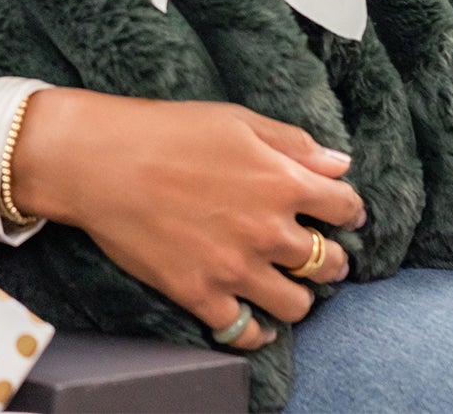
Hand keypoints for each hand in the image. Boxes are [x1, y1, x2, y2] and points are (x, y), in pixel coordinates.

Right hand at [9, 90, 365, 351]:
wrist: (103, 161)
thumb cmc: (169, 130)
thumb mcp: (239, 120)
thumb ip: (294, 144)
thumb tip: (339, 164)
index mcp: (282, 181)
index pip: (345, 206)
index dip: (348, 209)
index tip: (342, 213)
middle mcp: (268, 231)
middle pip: (328, 262)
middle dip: (330, 258)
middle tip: (317, 253)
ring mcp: (235, 269)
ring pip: (297, 305)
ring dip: (299, 295)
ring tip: (286, 284)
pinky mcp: (201, 296)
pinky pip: (245, 332)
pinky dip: (256, 330)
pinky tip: (253, 318)